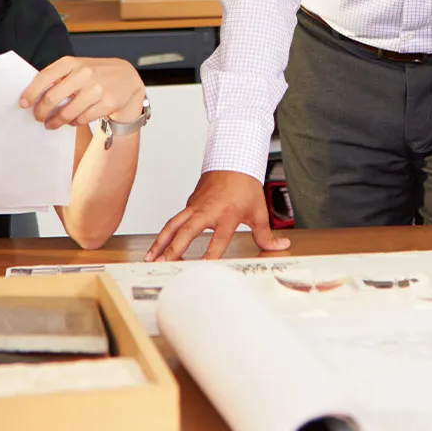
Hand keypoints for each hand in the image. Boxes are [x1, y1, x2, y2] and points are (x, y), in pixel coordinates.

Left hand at [20, 56, 144, 130]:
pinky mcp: (107, 103)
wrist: (127, 77)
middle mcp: (84, 74)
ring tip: (52, 123)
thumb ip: (58, 77)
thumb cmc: (96, 73)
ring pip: (67, 112)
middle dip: (41, 112)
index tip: (23, 104)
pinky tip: (72, 120)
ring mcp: (96, 89)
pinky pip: (82, 119)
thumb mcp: (77, 67)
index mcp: (71, 63)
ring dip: (56, 121)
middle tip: (38, 117)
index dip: (30, 93)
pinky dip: (74, 122)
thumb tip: (34, 95)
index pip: (44, 77)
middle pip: (52, 98)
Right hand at [147, 169, 290, 261]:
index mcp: (228, 214)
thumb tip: (281, 247)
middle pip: (187, 231)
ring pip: (173, 224)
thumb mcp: (259, 211)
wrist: (233, 161)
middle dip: (173, 248)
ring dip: (160, 241)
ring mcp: (195, 207)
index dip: (210, 254)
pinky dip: (164, 233)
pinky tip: (156, 247)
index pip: (218, 239)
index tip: (201, 269)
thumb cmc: (245, 186)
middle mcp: (208, 211)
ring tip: (150, 258)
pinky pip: (174, 220)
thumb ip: (266, 235)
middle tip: (163, 264)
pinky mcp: (189, 204)